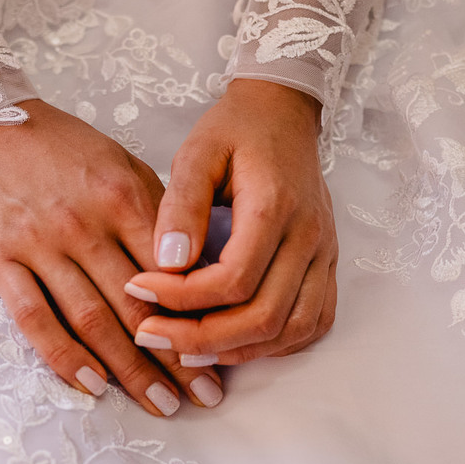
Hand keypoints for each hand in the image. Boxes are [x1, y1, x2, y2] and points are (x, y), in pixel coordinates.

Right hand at [0, 99, 224, 414]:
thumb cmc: (62, 149)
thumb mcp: (121, 164)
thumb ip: (157, 215)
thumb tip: (197, 271)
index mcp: (121, 197)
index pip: (169, 272)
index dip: (200, 320)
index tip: (223, 355)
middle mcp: (83, 224)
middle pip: (137, 306)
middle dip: (174, 357)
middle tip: (202, 396)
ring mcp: (39, 245)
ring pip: (91, 320)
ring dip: (129, 369)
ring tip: (161, 404)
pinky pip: (35, 318)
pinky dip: (64, 356)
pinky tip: (92, 385)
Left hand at [125, 79, 338, 365]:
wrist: (284, 112)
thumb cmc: (236, 130)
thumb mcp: (197, 151)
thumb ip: (180, 205)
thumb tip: (167, 263)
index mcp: (275, 206)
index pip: (233, 280)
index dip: (181, 298)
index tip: (137, 289)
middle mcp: (309, 238)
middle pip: (263, 318)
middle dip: (202, 339)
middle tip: (150, 335)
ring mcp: (324, 256)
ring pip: (290, 332)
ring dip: (236, 350)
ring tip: (184, 348)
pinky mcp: (327, 266)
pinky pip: (310, 325)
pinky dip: (271, 345)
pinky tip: (230, 341)